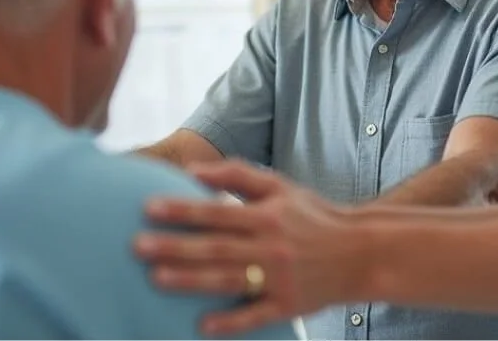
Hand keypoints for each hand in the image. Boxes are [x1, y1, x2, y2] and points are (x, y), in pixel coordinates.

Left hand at [135, 160, 363, 335]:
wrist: (360, 253)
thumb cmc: (313, 216)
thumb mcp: (281, 187)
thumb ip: (238, 176)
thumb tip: (193, 172)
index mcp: (268, 216)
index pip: (218, 211)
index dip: (183, 210)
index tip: (149, 209)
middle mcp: (272, 247)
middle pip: (216, 247)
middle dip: (175, 247)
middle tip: (138, 247)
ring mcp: (280, 279)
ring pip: (228, 281)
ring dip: (191, 281)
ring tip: (157, 279)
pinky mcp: (288, 306)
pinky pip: (255, 316)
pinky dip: (230, 322)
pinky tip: (202, 325)